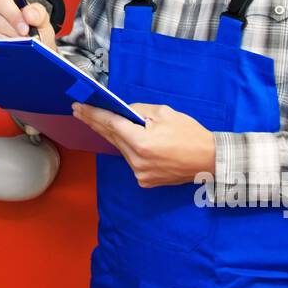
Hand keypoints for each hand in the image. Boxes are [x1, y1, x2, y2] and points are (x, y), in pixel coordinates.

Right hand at [0, 0, 57, 52]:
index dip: (12, 14)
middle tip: (25, 40)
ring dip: (7, 41)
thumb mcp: (41, 19)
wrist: (33, 46)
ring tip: (20, 46)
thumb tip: (28, 13)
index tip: (25, 28)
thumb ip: (38, 13)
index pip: (0, 0)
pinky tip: (10, 51)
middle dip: (12, 31)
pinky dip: (0, 49)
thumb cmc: (34, 29)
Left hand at [71, 101, 214, 186]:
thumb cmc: (190, 134)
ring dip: (112, 135)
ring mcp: (139, 173)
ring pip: (120, 148)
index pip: (110, 124)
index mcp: (141, 142)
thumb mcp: (164, 113)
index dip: (93, 114)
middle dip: (94, 122)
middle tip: (78, 111)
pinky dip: (128, 148)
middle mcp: (136, 160)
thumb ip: (139, 111)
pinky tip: (126, 138)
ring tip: (100, 120)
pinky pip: (130, 159)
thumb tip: (123, 110)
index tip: (78, 107)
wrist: (210, 160)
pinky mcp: (144, 180)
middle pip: (111, 137)